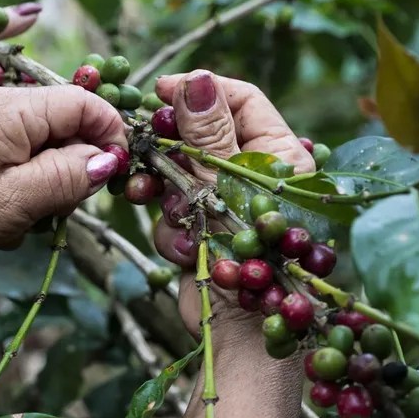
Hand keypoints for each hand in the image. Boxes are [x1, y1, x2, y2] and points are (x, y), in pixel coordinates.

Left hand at [0, 84, 126, 271]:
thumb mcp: (15, 204)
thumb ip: (68, 177)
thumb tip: (108, 159)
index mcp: (6, 108)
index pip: (81, 102)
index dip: (109, 134)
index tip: (116, 172)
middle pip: (60, 117)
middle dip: (73, 159)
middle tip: (61, 205)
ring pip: (37, 134)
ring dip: (45, 171)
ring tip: (26, 212)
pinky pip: (10, 143)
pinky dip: (20, 172)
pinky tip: (4, 206)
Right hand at [151, 70, 313, 341]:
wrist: (247, 338)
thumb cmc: (253, 261)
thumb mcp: (229, 188)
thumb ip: (209, 135)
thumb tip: (196, 79)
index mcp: (279, 154)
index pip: (239, 99)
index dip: (199, 90)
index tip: (158, 91)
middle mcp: (254, 176)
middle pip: (201, 136)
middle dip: (168, 147)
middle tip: (139, 146)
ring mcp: (226, 205)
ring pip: (179, 175)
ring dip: (162, 190)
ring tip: (143, 197)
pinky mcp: (203, 233)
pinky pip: (174, 213)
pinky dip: (171, 229)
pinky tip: (183, 250)